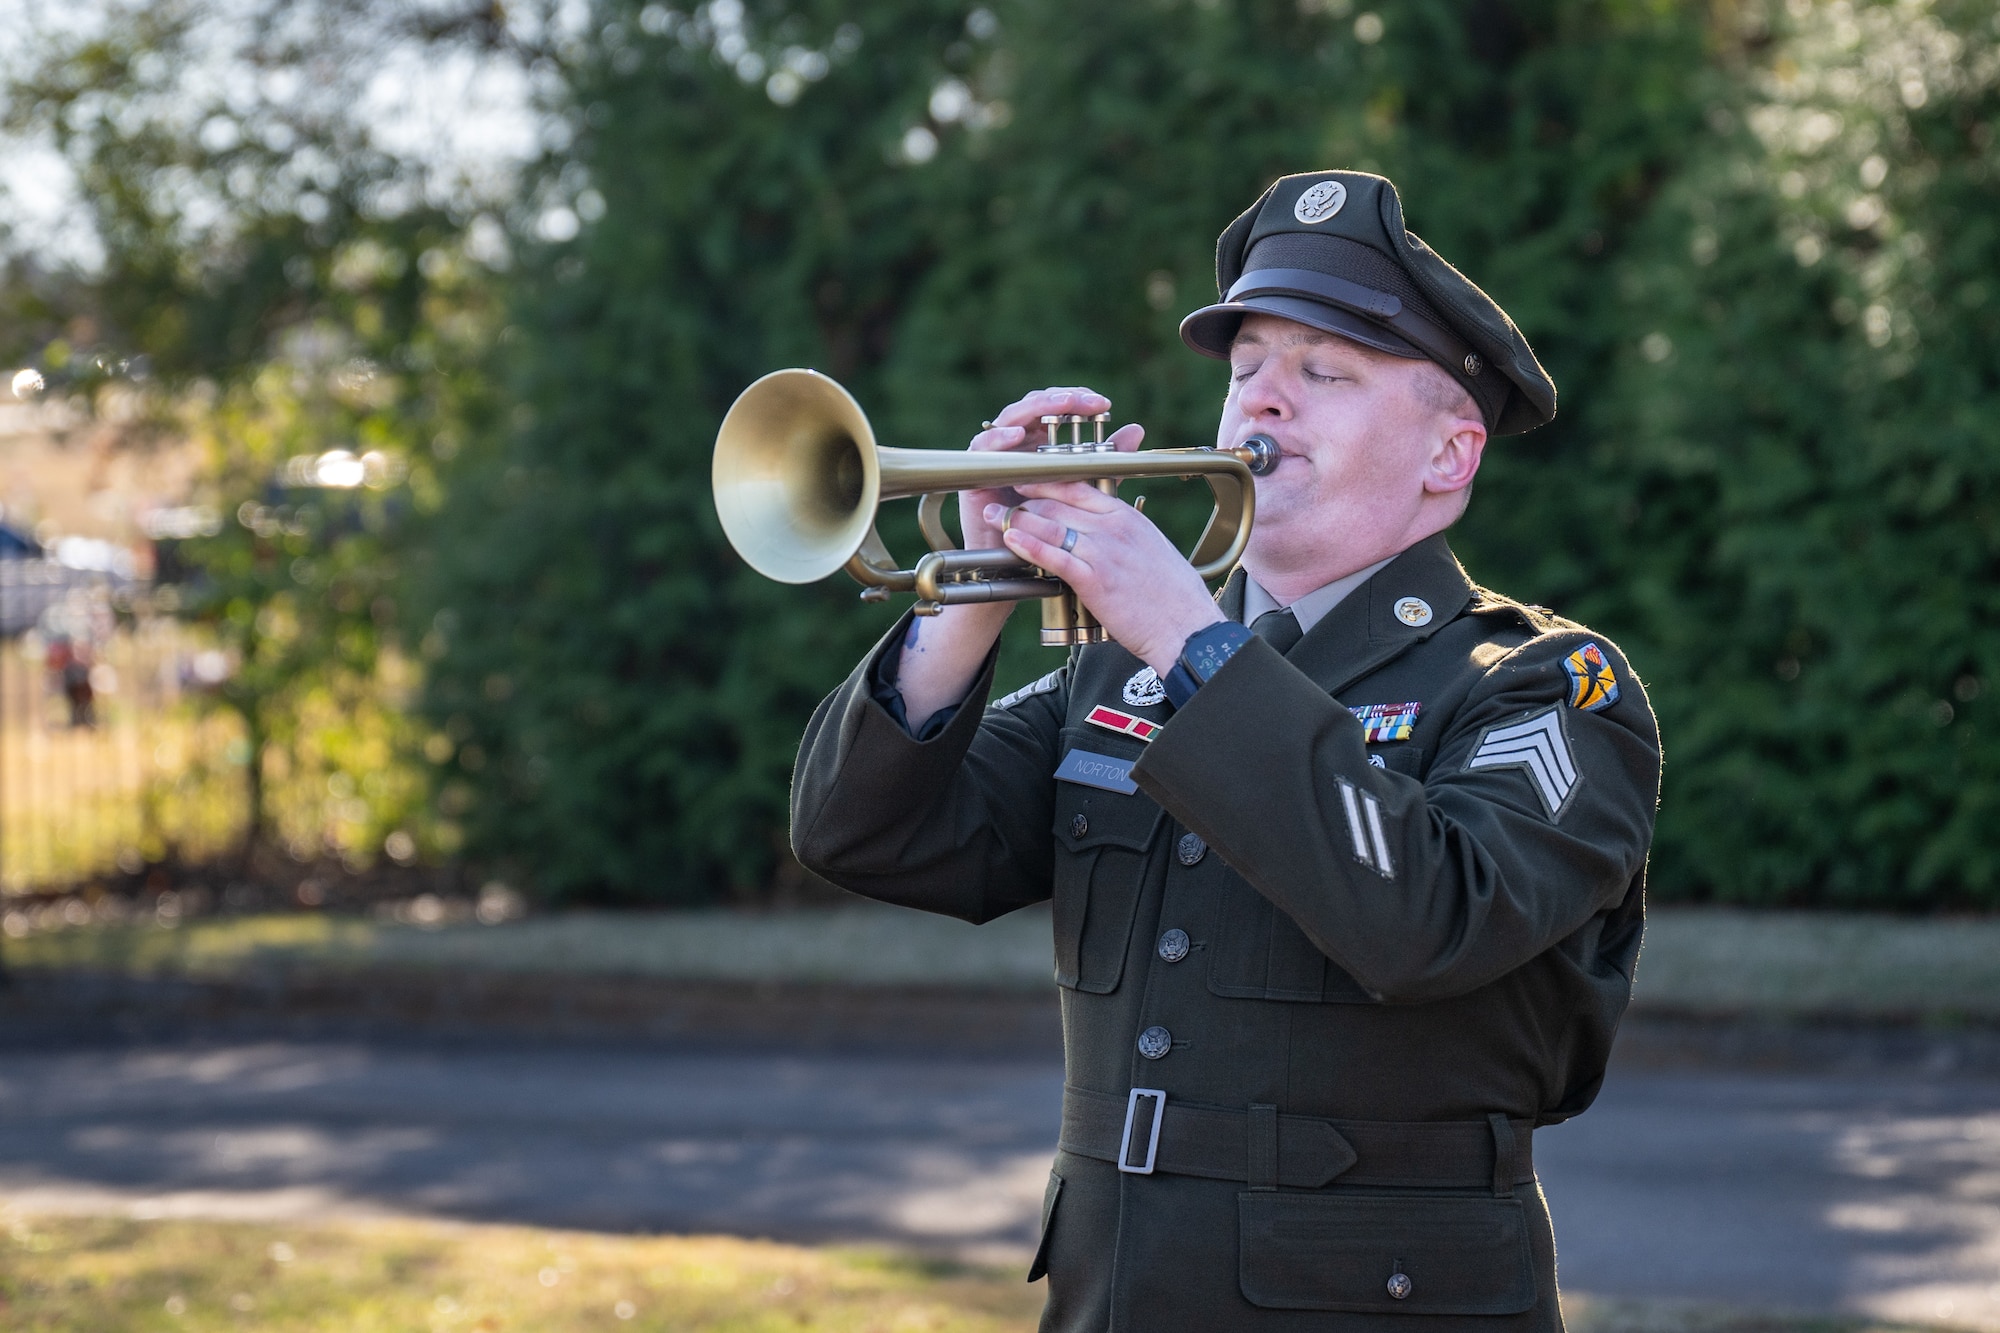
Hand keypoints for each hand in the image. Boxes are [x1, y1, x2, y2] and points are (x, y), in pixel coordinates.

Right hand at [958, 387, 1141, 551]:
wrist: (1017, 567)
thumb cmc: (1048, 530)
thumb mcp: (1083, 490)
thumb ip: (1104, 460)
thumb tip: (1136, 429)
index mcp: (1040, 444)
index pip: (1056, 410)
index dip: (1077, 401)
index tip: (1103, 405)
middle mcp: (1017, 445)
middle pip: (1034, 407)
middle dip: (1061, 400)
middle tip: (1086, 401)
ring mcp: (996, 455)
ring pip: (1010, 418)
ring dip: (1035, 409)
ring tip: (1060, 405)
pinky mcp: (975, 472)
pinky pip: (983, 447)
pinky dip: (999, 438)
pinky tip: (1018, 435)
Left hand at [990, 484, 1225, 676]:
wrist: (1186, 627)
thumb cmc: (1171, 595)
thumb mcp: (1150, 549)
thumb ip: (1123, 535)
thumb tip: (1102, 532)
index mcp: (1127, 516)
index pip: (1079, 486)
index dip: (1046, 480)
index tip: (1025, 480)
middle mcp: (1115, 527)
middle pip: (1058, 502)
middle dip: (1023, 499)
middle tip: (999, 499)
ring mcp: (1104, 551)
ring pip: (1051, 524)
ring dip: (1016, 518)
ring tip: (993, 516)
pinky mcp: (1095, 579)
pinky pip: (1055, 556)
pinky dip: (1029, 545)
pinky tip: (1010, 540)